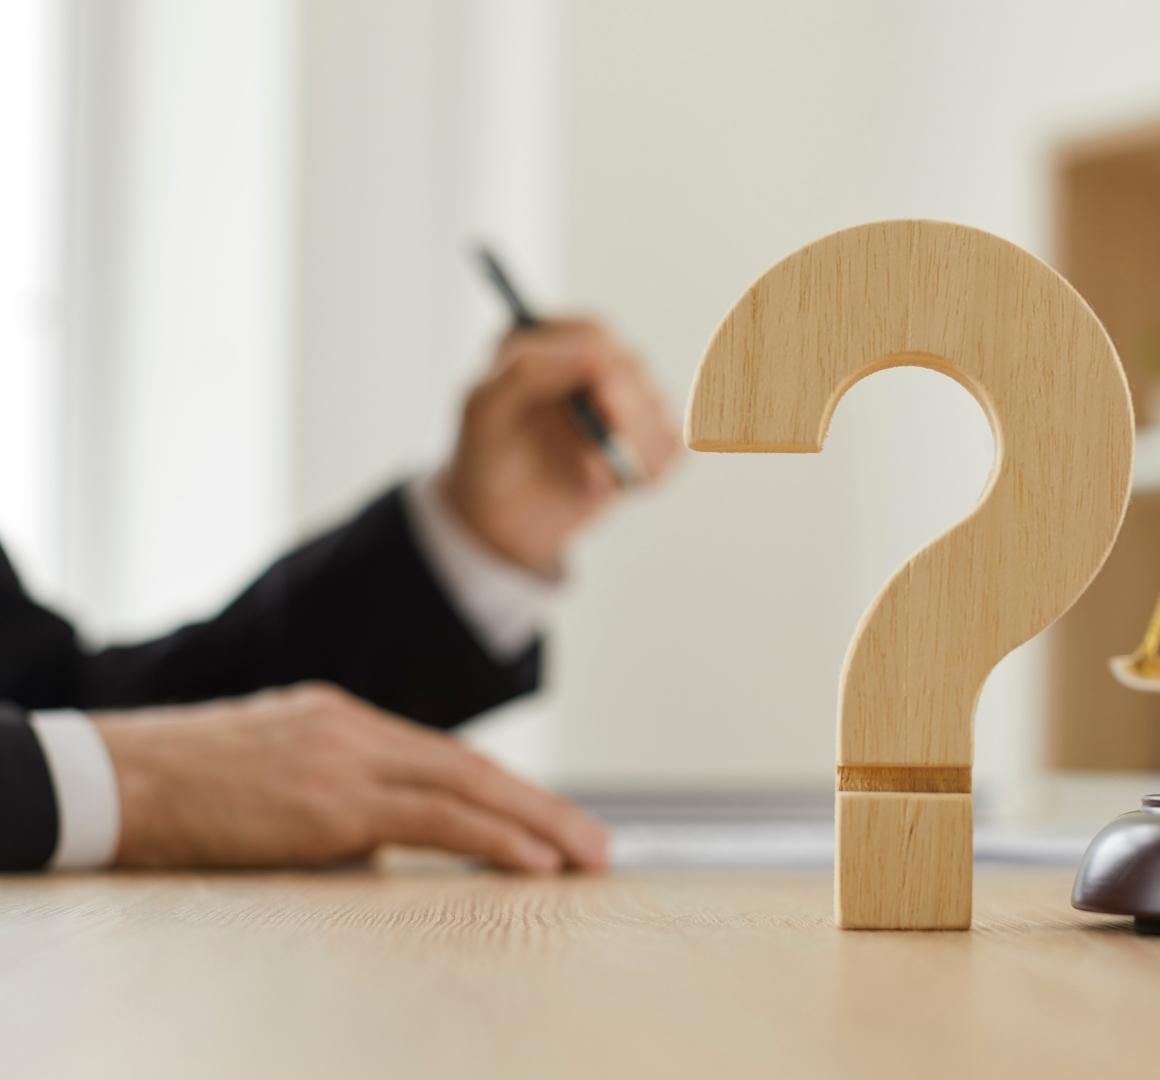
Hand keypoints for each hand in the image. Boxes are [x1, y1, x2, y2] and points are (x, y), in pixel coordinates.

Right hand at [96, 683, 610, 872]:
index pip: (442, 757)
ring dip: (538, 825)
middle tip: (596, 844)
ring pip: (469, 787)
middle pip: (472, 767)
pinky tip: (536, 862)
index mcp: (343, 719)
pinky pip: (438, 818)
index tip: (547, 821)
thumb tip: (377, 848)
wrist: (113, 775)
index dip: (502, 792)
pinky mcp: (336, 801)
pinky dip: (495, 837)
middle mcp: (357, 729)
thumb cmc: (178, 789)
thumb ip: (333, 801)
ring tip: (586, 858)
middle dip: (542, 808)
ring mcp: (349, 758)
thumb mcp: (269, 779)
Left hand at [445, 318, 680, 572]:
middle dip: (626, 408)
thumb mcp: (484, 407)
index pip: (595, 335)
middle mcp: (590, 369)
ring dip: (636, 443)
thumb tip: (596, 355)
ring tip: (592, 476)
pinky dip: (652, 466)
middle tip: (607, 443)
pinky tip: (619, 485)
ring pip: (658, 407)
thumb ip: (530, 371)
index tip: (602, 395)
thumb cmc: (485, 454)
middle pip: (634, 369)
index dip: (605, 362)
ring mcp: (621, 405)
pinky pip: (671, 447)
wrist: (499, 519)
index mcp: (550, 345)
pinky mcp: (641, 444)